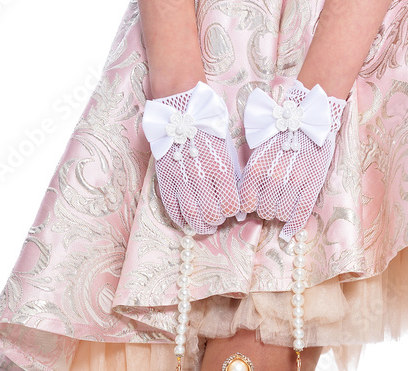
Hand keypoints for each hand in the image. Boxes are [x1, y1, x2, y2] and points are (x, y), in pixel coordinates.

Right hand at [142, 81, 244, 233]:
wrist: (182, 107)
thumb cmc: (209, 127)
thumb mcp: (229, 149)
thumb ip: (234, 177)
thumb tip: (242, 205)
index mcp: (221, 167)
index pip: (231, 205)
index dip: (233, 212)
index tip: (231, 209)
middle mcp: (201, 175)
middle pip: (212, 215)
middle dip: (217, 221)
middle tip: (218, 218)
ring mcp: (181, 178)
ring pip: (192, 216)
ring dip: (201, 226)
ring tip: (205, 225)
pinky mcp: (165, 177)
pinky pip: (171, 207)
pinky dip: (180, 219)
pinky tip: (187, 221)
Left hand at [238, 81, 345, 240]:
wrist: (307, 116)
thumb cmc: (278, 133)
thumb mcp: (255, 149)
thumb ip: (248, 174)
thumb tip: (241, 205)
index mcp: (255, 168)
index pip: (246, 204)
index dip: (249, 206)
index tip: (253, 202)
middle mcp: (273, 177)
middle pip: (264, 212)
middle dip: (265, 209)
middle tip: (271, 199)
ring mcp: (294, 182)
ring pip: (281, 215)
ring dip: (280, 213)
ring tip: (282, 202)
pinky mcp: (312, 184)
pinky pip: (300, 214)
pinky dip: (292, 226)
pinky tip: (287, 233)